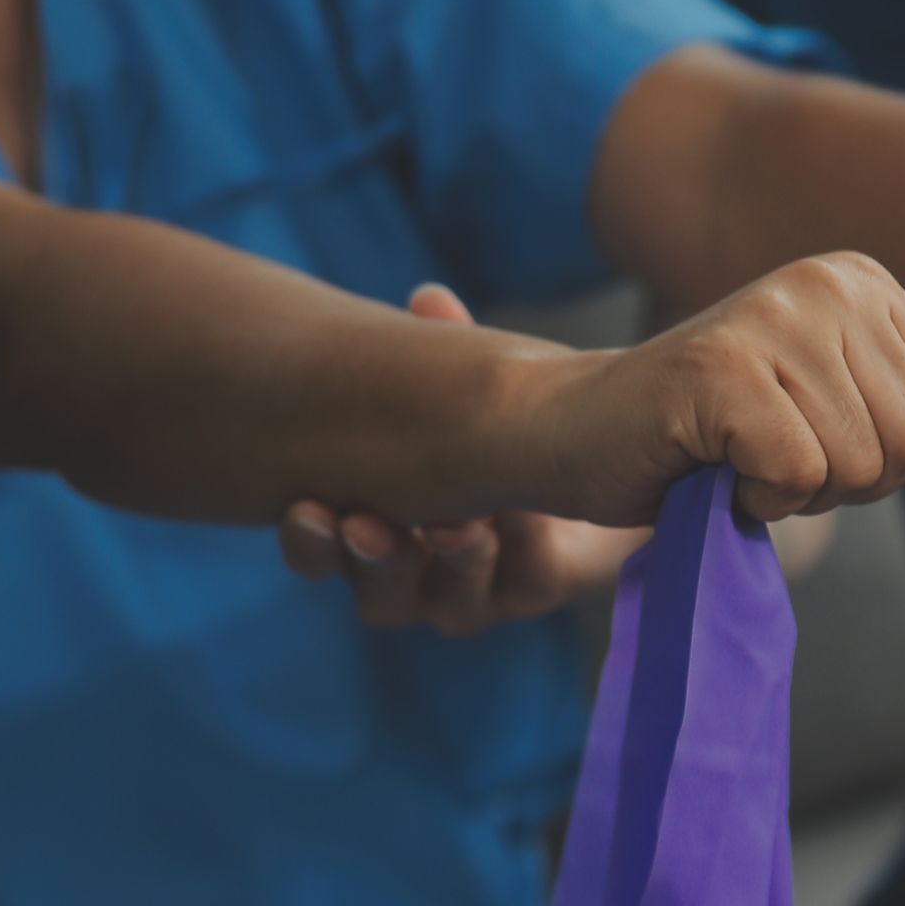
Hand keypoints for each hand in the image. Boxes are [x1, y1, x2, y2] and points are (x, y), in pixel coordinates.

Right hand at [280, 286, 647, 635]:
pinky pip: (525, 584)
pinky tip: (525, 512)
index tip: (308, 506)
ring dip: (451, 561)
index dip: (308, 543)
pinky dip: (522, 545)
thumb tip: (430, 299)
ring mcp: (480, 592)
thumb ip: (443, 350)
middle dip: (371, 561)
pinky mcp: (538, 589)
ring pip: (450, 606)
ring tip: (456, 525)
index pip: (319, 555)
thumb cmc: (501, 419)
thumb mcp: (467, 382)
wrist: (595, 462)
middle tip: (366, 525)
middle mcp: (420, 576)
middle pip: (379, 599)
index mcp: (373, 528)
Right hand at [529, 252, 904, 527]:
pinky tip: (716, 468)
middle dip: (852, 477)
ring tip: (742, 457)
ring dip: (800, 490)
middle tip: (776, 453)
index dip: (897, 449)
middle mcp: (824, 283)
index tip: (823, 433)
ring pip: (860, 462)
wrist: (584, 433)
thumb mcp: (847, 428)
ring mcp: (771, 319)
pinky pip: (798, 474)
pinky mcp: (722, 371)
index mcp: (865, 284)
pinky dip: (759, 499)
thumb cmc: (720, 436)